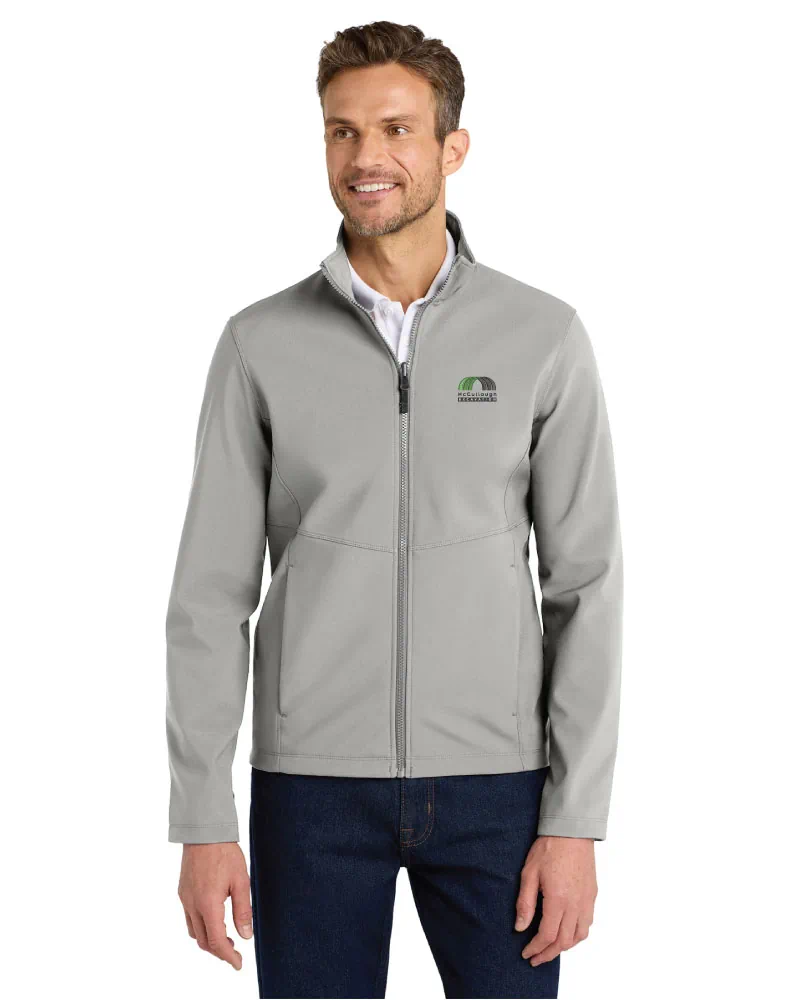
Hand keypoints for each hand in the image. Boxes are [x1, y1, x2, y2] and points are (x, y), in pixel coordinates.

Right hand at [178, 842, 252, 969]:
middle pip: (203, 941)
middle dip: (219, 951)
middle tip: (235, 952)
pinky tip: (214, 920)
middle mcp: (192, 904)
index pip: (216, 941)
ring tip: (226, 938)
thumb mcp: (241, 881)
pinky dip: (201, 927)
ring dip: (208, 940)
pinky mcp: (182, 892)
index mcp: (208, 904)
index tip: (238, 963)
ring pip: (194, 932)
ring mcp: (185, 898)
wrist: (204, 831)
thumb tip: (246, 935)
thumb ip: (243, 910)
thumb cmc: (225, 853)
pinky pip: (189, 918)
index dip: (228, 956)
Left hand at [516, 836, 596, 966]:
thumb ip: (525, 902)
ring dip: (564, 947)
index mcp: (558, 900)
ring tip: (550, 949)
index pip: (547, 935)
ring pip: (579, 936)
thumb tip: (520, 927)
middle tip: (536, 958)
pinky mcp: (592, 895)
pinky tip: (567, 933)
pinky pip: (587, 924)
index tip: (526, 953)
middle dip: (548, 954)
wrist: (571, 831)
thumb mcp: (529, 873)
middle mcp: (575, 904)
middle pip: (564, 941)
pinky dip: (577, 935)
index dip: (536, 948)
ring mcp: (586, 901)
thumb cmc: (549, 849)